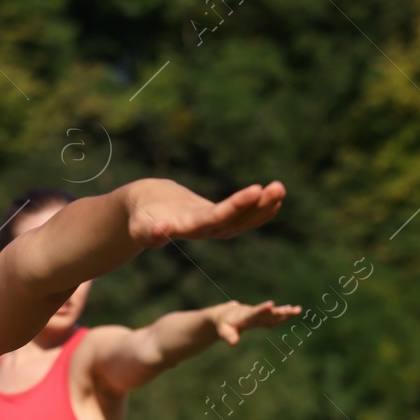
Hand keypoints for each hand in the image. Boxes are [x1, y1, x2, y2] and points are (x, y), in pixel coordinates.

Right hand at [128, 180, 285, 248]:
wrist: (144, 213)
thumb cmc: (140, 217)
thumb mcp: (140, 225)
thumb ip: (149, 232)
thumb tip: (160, 231)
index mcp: (189, 229)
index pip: (217, 217)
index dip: (237, 205)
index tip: (255, 191)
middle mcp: (206, 232)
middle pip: (236, 220)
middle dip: (257, 205)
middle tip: (277, 188)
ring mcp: (214, 228)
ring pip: (244, 219)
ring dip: (264, 205)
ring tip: (279, 187)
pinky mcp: (218, 221)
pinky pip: (243, 218)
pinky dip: (260, 210)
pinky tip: (275, 199)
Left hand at [206, 300, 302, 343]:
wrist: (225, 314)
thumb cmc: (224, 324)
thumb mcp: (223, 331)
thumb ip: (229, 336)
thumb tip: (234, 343)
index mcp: (245, 316)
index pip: (254, 313)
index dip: (262, 310)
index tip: (271, 305)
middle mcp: (254, 314)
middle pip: (267, 313)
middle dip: (278, 312)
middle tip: (290, 309)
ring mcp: (259, 315)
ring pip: (273, 314)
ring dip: (284, 312)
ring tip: (297, 309)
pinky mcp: (262, 318)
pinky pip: (274, 317)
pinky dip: (283, 315)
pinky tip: (295, 311)